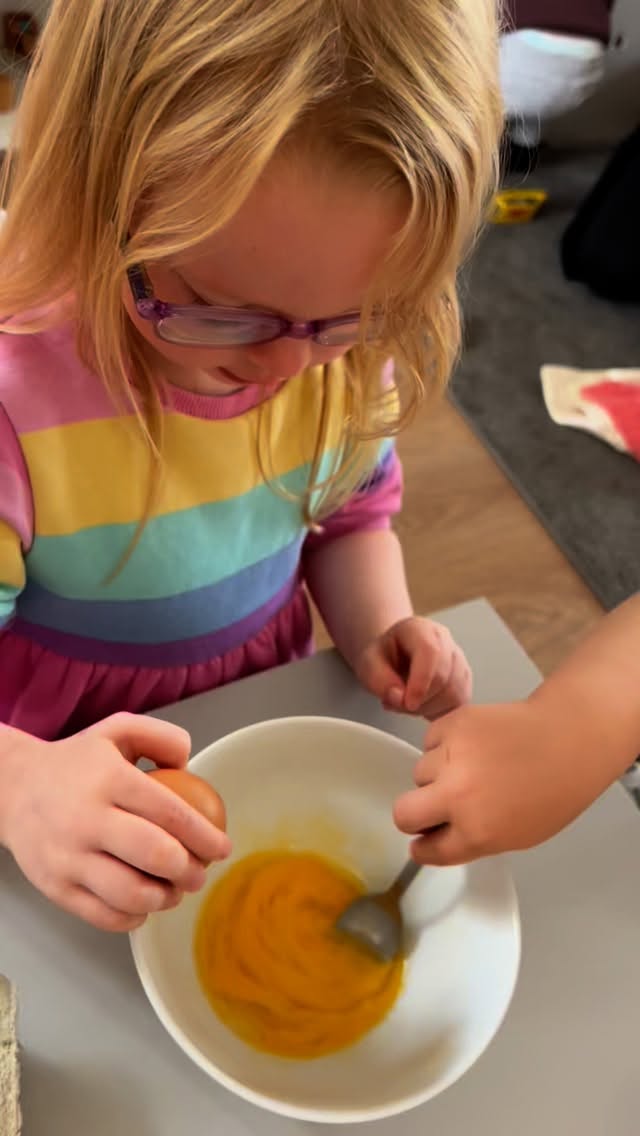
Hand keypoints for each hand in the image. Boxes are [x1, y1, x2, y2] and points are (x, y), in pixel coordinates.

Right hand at [0, 713, 230, 931]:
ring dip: (165, 899)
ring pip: (131, 893)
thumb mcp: (118, 730)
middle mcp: (86, 819)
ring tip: (174, 891)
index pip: (170, 812)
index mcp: (108, 779)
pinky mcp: (55, 887)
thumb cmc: (75, 763)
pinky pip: (104, 915)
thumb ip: (161, 737)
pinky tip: (144, 905)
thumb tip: (191, 764)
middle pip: (155, 855)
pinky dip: (133, 917)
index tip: (221, 848)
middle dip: (190, 871)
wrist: (11, 788)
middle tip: (200, 874)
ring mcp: (68, 857)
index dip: (205, 835)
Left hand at [355, 616, 471, 718]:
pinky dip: (438, 712)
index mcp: (419, 629)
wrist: (395, 658)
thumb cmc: (384, 658)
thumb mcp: (369, 664)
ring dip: (427, 708)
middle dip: (419, 700)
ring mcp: (459, 660)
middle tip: (397, 703)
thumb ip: (378, 679)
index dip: (421, 681)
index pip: (430, 652)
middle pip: (443, 677)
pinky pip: (458, 703)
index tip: (408, 703)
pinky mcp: (465, 681)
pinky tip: (421, 704)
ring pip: (453, 693)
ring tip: (406, 702)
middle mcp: (445, 641)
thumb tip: (399, 696)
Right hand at [393, 701, 611, 864]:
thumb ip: (475, 839)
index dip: (425, 847)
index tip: (425, 842)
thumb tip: (442, 834)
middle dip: (414, 816)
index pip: (427, 851)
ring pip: (418, 773)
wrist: (568, 738)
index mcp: (476, 832)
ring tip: (468, 766)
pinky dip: (442, 745)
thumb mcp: (519, 835)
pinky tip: (469, 746)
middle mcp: (457, 796)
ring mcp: (450, 756)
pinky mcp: (450, 724)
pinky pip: (429, 741)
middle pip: (403, 814)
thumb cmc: (554, 791)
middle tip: (432, 808)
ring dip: (435, 775)